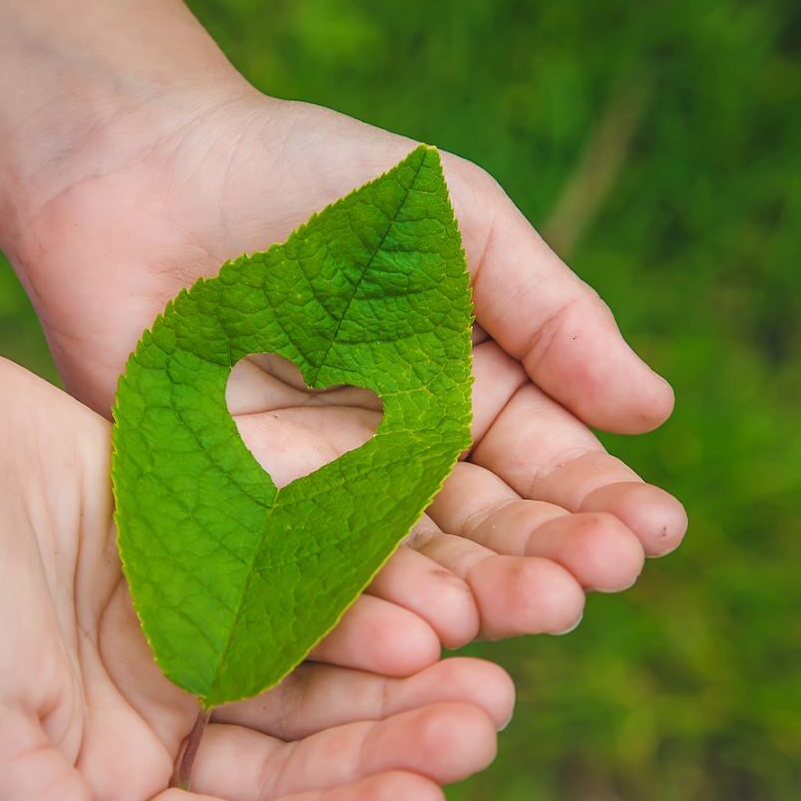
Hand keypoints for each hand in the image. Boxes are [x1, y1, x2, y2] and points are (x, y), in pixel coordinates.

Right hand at [0, 338, 513, 800]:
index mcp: (111, 800)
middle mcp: (161, 732)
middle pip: (304, 764)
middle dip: (393, 749)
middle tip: (483, 722)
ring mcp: (188, 640)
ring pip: (319, 675)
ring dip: (399, 675)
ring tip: (485, 663)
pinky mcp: (203, 550)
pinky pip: (300, 579)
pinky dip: (361, 587)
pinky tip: (426, 582)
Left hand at [6, 92, 687, 651]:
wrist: (147, 167)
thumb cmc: (310, 179)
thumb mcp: (458, 225)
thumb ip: (549, 315)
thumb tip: (653, 412)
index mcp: (468, 396)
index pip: (548, 467)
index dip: (599, 502)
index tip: (651, 532)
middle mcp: (402, 463)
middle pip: (486, 532)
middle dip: (544, 561)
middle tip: (592, 585)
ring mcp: (319, 497)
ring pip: (407, 569)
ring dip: (471, 598)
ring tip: (526, 613)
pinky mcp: (236, 519)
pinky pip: (299, 576)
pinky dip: (356, 611)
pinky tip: (413, 632)